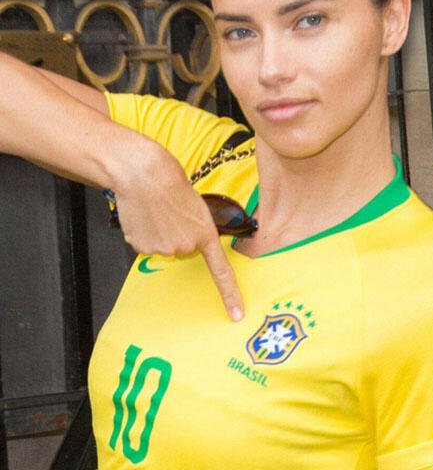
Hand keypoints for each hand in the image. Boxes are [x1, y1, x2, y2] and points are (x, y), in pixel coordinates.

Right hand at [110, 140, 243, 321]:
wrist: (143, 174)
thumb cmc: (171, 182)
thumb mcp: (195, 205)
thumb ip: (195, 228)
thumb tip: (184, 238)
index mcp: (205, 235)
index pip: (222, 272)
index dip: (230, 295)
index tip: (236, 314)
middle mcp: (185, 247)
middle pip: (183, 250)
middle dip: (179, 235)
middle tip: (172, 213)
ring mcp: (162, 249)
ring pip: (163, 247)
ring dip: (160, 232)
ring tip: (157, 210)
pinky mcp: (141, 247)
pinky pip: (145, 244)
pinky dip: (144, 232)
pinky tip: (143, 215)